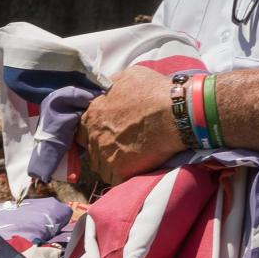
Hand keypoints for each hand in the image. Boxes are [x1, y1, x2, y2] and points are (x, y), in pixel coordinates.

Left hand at [78, 65, 183, 184]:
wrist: (176, 113)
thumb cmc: (155, 91)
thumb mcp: (128, 76)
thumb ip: (112, 86)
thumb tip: (108, 88)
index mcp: (93, 113)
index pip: (82, 129)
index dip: (95, 132)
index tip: (106, 133)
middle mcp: (95, 135)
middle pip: (91, 149)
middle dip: (103, 149)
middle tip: (120, 147)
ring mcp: (106, 154)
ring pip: (101, 167)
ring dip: (111, 165)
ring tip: (129, 160)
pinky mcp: (121, 170)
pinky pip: (115, 180)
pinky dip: (123, 177)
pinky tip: (135, 169)